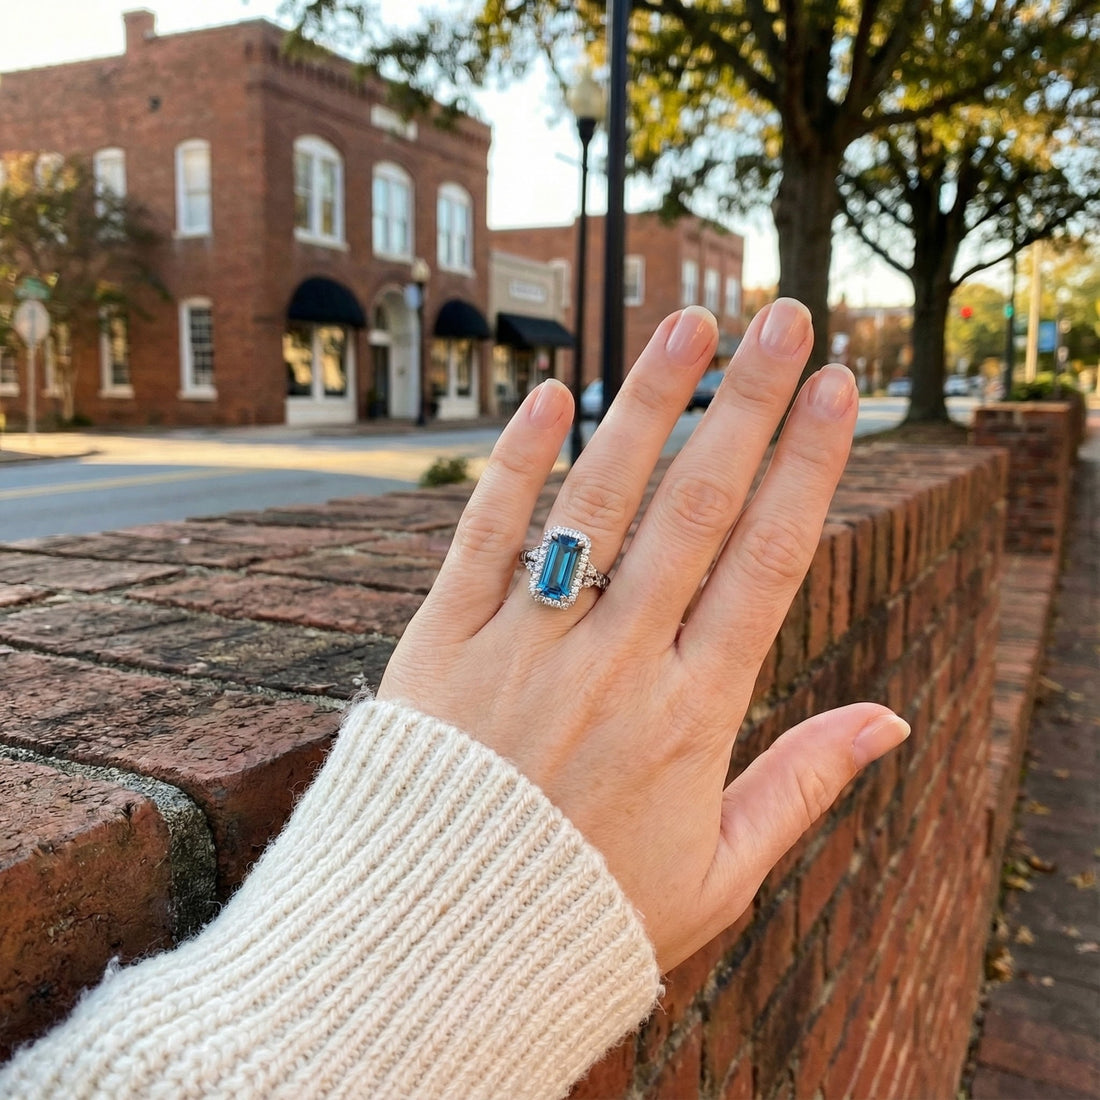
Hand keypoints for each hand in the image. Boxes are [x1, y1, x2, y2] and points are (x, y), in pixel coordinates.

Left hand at [378, 299, 908, 971]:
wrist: (437, 948)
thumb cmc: (586, 912)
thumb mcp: (717, 874)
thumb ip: (802, 785)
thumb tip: (892, 720)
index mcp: (690, 716)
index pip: (767, 563)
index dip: (808, 467)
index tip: (840, 391)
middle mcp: (612, 665)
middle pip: (695, 510)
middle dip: (748, 405)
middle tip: (787, 319)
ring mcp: (522, 646)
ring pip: (595, 503)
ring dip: (647, 405)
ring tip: (687, 323)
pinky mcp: (441, 642)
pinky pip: (482, 536)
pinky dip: (515, 464)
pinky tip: (551, 395)